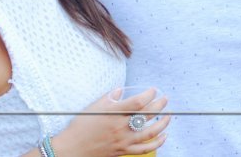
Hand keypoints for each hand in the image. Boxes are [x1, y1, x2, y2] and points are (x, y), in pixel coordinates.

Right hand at [54, 87, 169, 156]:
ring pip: (150, 132)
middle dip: (160, 105)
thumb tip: (120, 90)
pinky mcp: (123, 150)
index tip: (153, 90)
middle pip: (147, 114)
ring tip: (168, 116)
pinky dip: (157, 142)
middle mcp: (121, 126)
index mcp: (114, 113)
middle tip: (165, 99)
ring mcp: (123, 140)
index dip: (149, 94)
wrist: (72, 149)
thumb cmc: (80, 127)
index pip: (138, 102)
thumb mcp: (93, 107)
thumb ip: (109, 98)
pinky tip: (163, 136)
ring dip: (162, 123)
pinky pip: (144, 148)